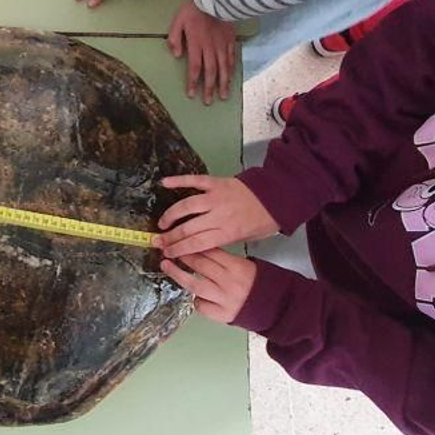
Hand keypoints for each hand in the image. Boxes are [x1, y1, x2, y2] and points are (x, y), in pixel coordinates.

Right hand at [153, 175, 278, 257]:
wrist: (278, 195)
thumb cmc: (263, 220)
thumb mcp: (247, 238)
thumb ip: (224, 241)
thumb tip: (202, 246)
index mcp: (227, 232)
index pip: (197, 244)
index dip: (178, 249)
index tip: (166, 254)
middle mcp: (219, 215)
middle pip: (188, 228)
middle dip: (170, 237)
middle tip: (157, 242)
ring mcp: (216, 197)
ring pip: (187, 206)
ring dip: (171, 215)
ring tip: (162, 223)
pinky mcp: (216, 182)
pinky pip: (194, 180)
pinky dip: (178, 180)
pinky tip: (164, 183)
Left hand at [160, 249, 256, 322]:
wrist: (275, 306)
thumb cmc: (259, 283)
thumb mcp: (246, 265)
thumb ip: (225, 259)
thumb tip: (201, 250)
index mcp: (237, 266)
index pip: (210, 251)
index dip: (193, 245)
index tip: (181, 240)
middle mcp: (229, 282)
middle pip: (200, 265)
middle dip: (182, 255)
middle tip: (169, 249)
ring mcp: (223, 299)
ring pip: (194, 284)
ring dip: (177, 274)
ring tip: (166, 266)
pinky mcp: (222, 314)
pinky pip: (201, 305)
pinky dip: (196, 299)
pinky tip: (194, 294)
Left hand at [168, 0, 236, 103]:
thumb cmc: (193, 9)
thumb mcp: (178, 20)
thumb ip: (174, 38)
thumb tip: (176, 55)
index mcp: (197, 44)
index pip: (195, 68)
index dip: (193, 82)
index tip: (192, 95)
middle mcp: (211, 48)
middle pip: (210, 72)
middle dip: (209, 88)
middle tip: (208, 101)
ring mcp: (222, 45)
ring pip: (223, 68)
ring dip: (223, 83)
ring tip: (223, 96)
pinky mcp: (230, 40)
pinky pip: (231, 57)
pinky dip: (231, 69)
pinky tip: (231, 78)